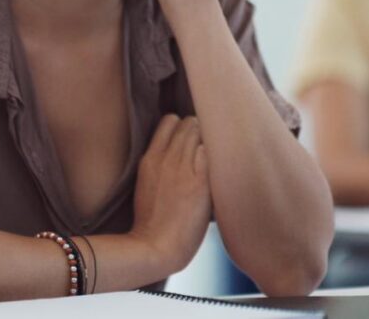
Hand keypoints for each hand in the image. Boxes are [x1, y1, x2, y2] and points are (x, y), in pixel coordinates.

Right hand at [129, 114, 211, 274]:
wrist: (154, 247)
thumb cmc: (152, 223)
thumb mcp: (146, 185)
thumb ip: (159, 165)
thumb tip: (177, 154)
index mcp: (149, 158)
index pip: (169, 121)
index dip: (182, 126)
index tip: (191, 137)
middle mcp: (166, 157)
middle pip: (188, 122)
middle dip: (199, 130)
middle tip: (207, 149)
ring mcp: (183, 168)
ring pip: (200, 133)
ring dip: (209, 141)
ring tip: (216, 158)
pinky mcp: (199, 182)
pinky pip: (211, 153)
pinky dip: (218, 156)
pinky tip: (222, 169)